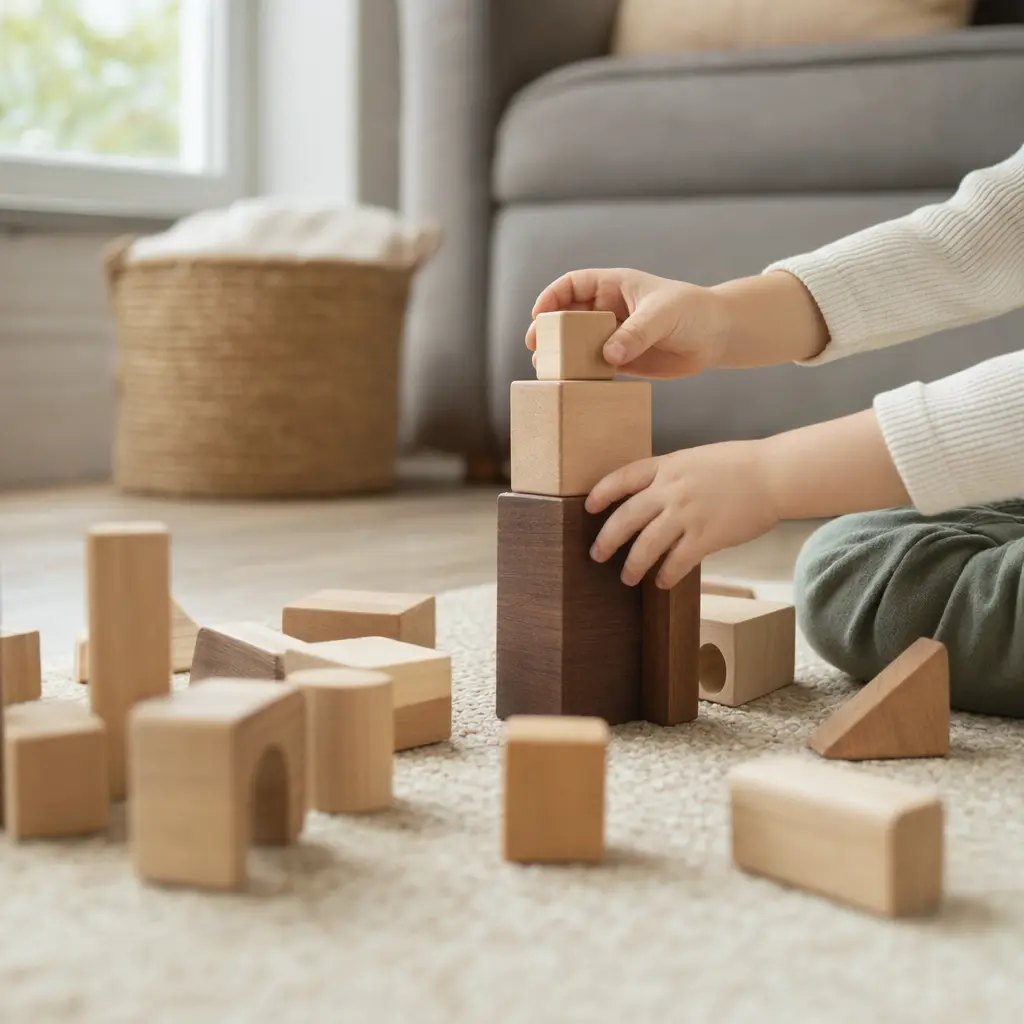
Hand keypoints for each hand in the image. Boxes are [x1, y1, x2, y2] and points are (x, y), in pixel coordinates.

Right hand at [525, 269, 729, 378]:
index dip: (551, 297)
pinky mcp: (622, 360)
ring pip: (577, 344)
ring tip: (547, 370)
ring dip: (561, 355)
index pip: (572, 285)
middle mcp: (608, 310)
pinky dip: (581, 375)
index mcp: (613, 286)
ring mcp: (613, 336)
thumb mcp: (663, 316)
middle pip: (567, 317)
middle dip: (549, 330)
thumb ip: (636, 333)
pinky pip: (594, 367)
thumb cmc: (692, 312)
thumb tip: (607, 356)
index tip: (540, 315)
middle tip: (536, 347)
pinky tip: (573, 384)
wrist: (717, 336)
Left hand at [587, 441, 779, 588]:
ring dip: (632, 565)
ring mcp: (687, 514)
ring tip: (626, 578)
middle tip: (596, 555)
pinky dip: (666, 575)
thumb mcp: (696, 460)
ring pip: (646, 545)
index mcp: (667, 466)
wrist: (774, 475)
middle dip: (606, 539)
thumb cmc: (740, 466)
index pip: (622, 478)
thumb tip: (653, 499)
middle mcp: (671, 489)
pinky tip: (662, 582)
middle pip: (625, 517)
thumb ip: (672, 477)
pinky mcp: (706, 537)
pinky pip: (677, 562)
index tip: (588, 507)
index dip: (602, 494)